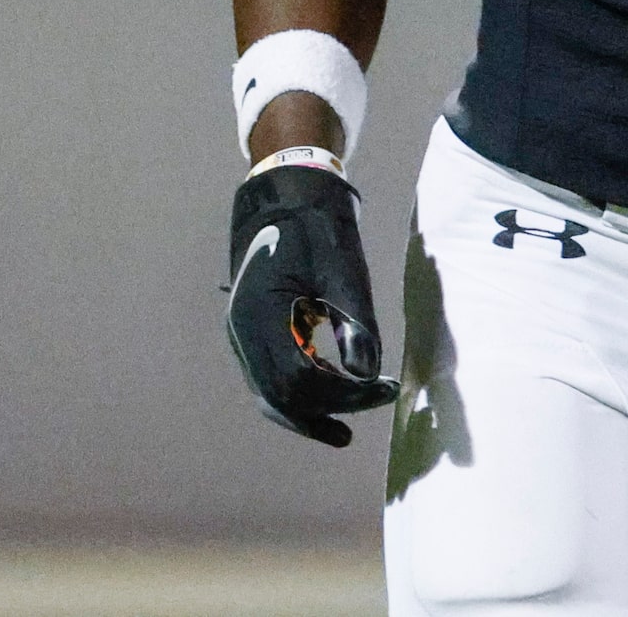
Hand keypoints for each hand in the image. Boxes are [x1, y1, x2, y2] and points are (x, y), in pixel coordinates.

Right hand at [224, 163, 397, 446]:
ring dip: (310, 413)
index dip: (344, 394)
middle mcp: (242, 334)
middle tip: (378, 402)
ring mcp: (243, 337)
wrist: (284, 198)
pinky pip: (271, 380)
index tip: (385, 389)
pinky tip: (332, 398)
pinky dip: (300, 396)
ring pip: (270, 395)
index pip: (298, 380)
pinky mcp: (254, 336)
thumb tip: (368, 374)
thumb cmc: (316, 228)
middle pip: (280, 396)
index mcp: (259, 316)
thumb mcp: (344, 268)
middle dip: (329, 409)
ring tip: (345, 430)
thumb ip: (356, 321)